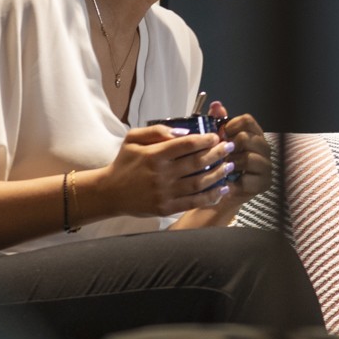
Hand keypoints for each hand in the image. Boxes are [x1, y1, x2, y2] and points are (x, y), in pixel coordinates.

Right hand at [91, 123, 234, 217]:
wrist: (109, 193)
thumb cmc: (124, 163)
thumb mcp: (133, 139)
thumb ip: (156, 131)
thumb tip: (183, 131)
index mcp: (154, 155)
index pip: (187, 145)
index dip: (206, 140)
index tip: (215, 137)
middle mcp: (161, 174)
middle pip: (197, 162)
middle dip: (218, 153)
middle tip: (229, 148)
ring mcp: (164, 192)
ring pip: (199, 182)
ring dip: (218, 173)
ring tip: (229, 166)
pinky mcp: (166, 208)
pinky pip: (194, 202)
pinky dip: (211, 196)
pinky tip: (222, 190)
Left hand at [211, 101, 271, 204]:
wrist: (219, 193)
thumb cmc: (219, 165)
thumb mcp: (216, 143)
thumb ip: (217, 122)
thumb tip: (216, 104)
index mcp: (254, 135)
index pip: (247, 120)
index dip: (230, 126)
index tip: (220, 135)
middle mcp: (264, 148)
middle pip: (246, 138)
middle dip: (228, 147)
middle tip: (218, 155)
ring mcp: (266, 166)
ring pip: (247, 158)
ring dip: (230, 165)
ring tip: (221, 169)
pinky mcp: (263, 183)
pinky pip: (247, 179)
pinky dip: (233, 182)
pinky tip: (226, 183)